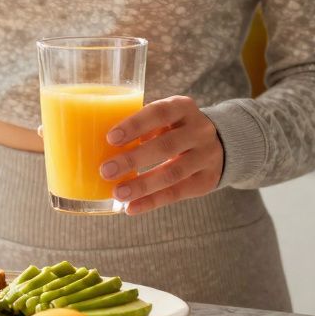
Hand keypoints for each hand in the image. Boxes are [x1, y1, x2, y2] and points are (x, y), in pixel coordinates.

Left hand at [98, 95, 223, 215]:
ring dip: (142, 185)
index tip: (110, 138)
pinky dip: (152, 202)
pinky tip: (130, 208)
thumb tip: (95, 144)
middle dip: (133, 160)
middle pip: (166, 146)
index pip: (159, 113)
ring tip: (117, 193)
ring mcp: (206, 156)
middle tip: (105, 170)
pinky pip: (178, 193)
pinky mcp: (207, 180)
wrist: (219, 144)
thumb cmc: (174, 129)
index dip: (135, 125)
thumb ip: (140, 127)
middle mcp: (199, 130)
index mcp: (183, 107)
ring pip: (173, 173)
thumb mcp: (164, 119)